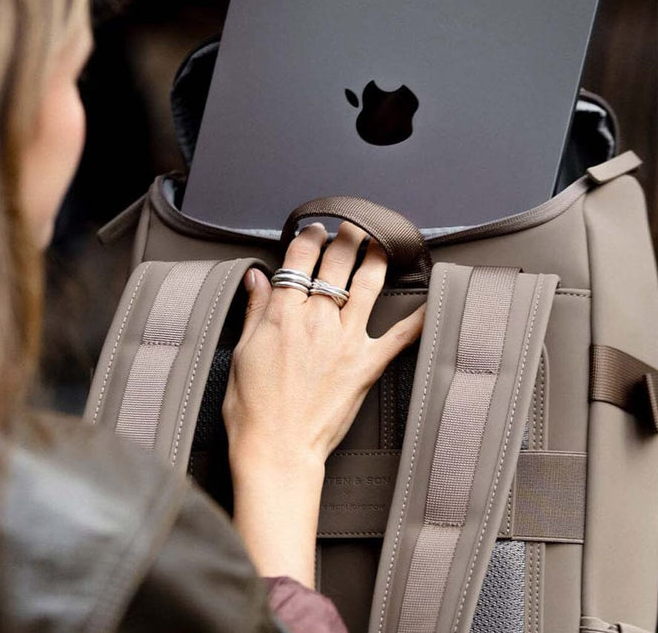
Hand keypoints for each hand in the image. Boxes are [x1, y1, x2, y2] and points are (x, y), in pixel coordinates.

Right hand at [224, 221, 423, 472]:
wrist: (276, 450)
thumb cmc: (252, 407)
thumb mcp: (242, 352)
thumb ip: (254, 309)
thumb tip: (257, 276)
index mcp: (283, 314)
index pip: (299, 260)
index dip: (308, 239)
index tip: (312, 230)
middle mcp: (317, 319)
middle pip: (335, 264)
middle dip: (344, 238)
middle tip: (351, 225)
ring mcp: (345, 340)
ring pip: (367, 285)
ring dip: (376, 257)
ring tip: (381, 240)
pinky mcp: (366, 364)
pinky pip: (399, 334)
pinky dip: (419, 316)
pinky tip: (433, 299)